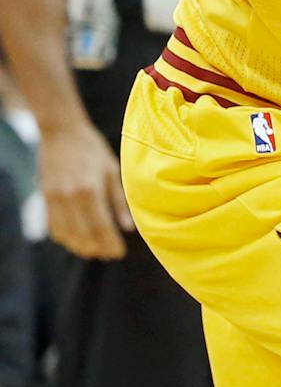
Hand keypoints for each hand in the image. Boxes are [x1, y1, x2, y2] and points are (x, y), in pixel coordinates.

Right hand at [40, 122, 132, 258]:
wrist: (61, 132)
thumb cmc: (93, 148)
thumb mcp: (112, 170)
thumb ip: (119, 201)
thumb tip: (129, 228)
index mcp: (90, 190)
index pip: (100, 227)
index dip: (110, 243)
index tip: (119, 253)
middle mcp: (69, 197)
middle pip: (82, 235)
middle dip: (97, 249)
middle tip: (109, 255)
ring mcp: (54, 198)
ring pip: (65, 234)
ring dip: (80, 247)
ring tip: (95, 251)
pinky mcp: (44, 197)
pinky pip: (53, 226)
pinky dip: (65, 237)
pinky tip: (77, 239)